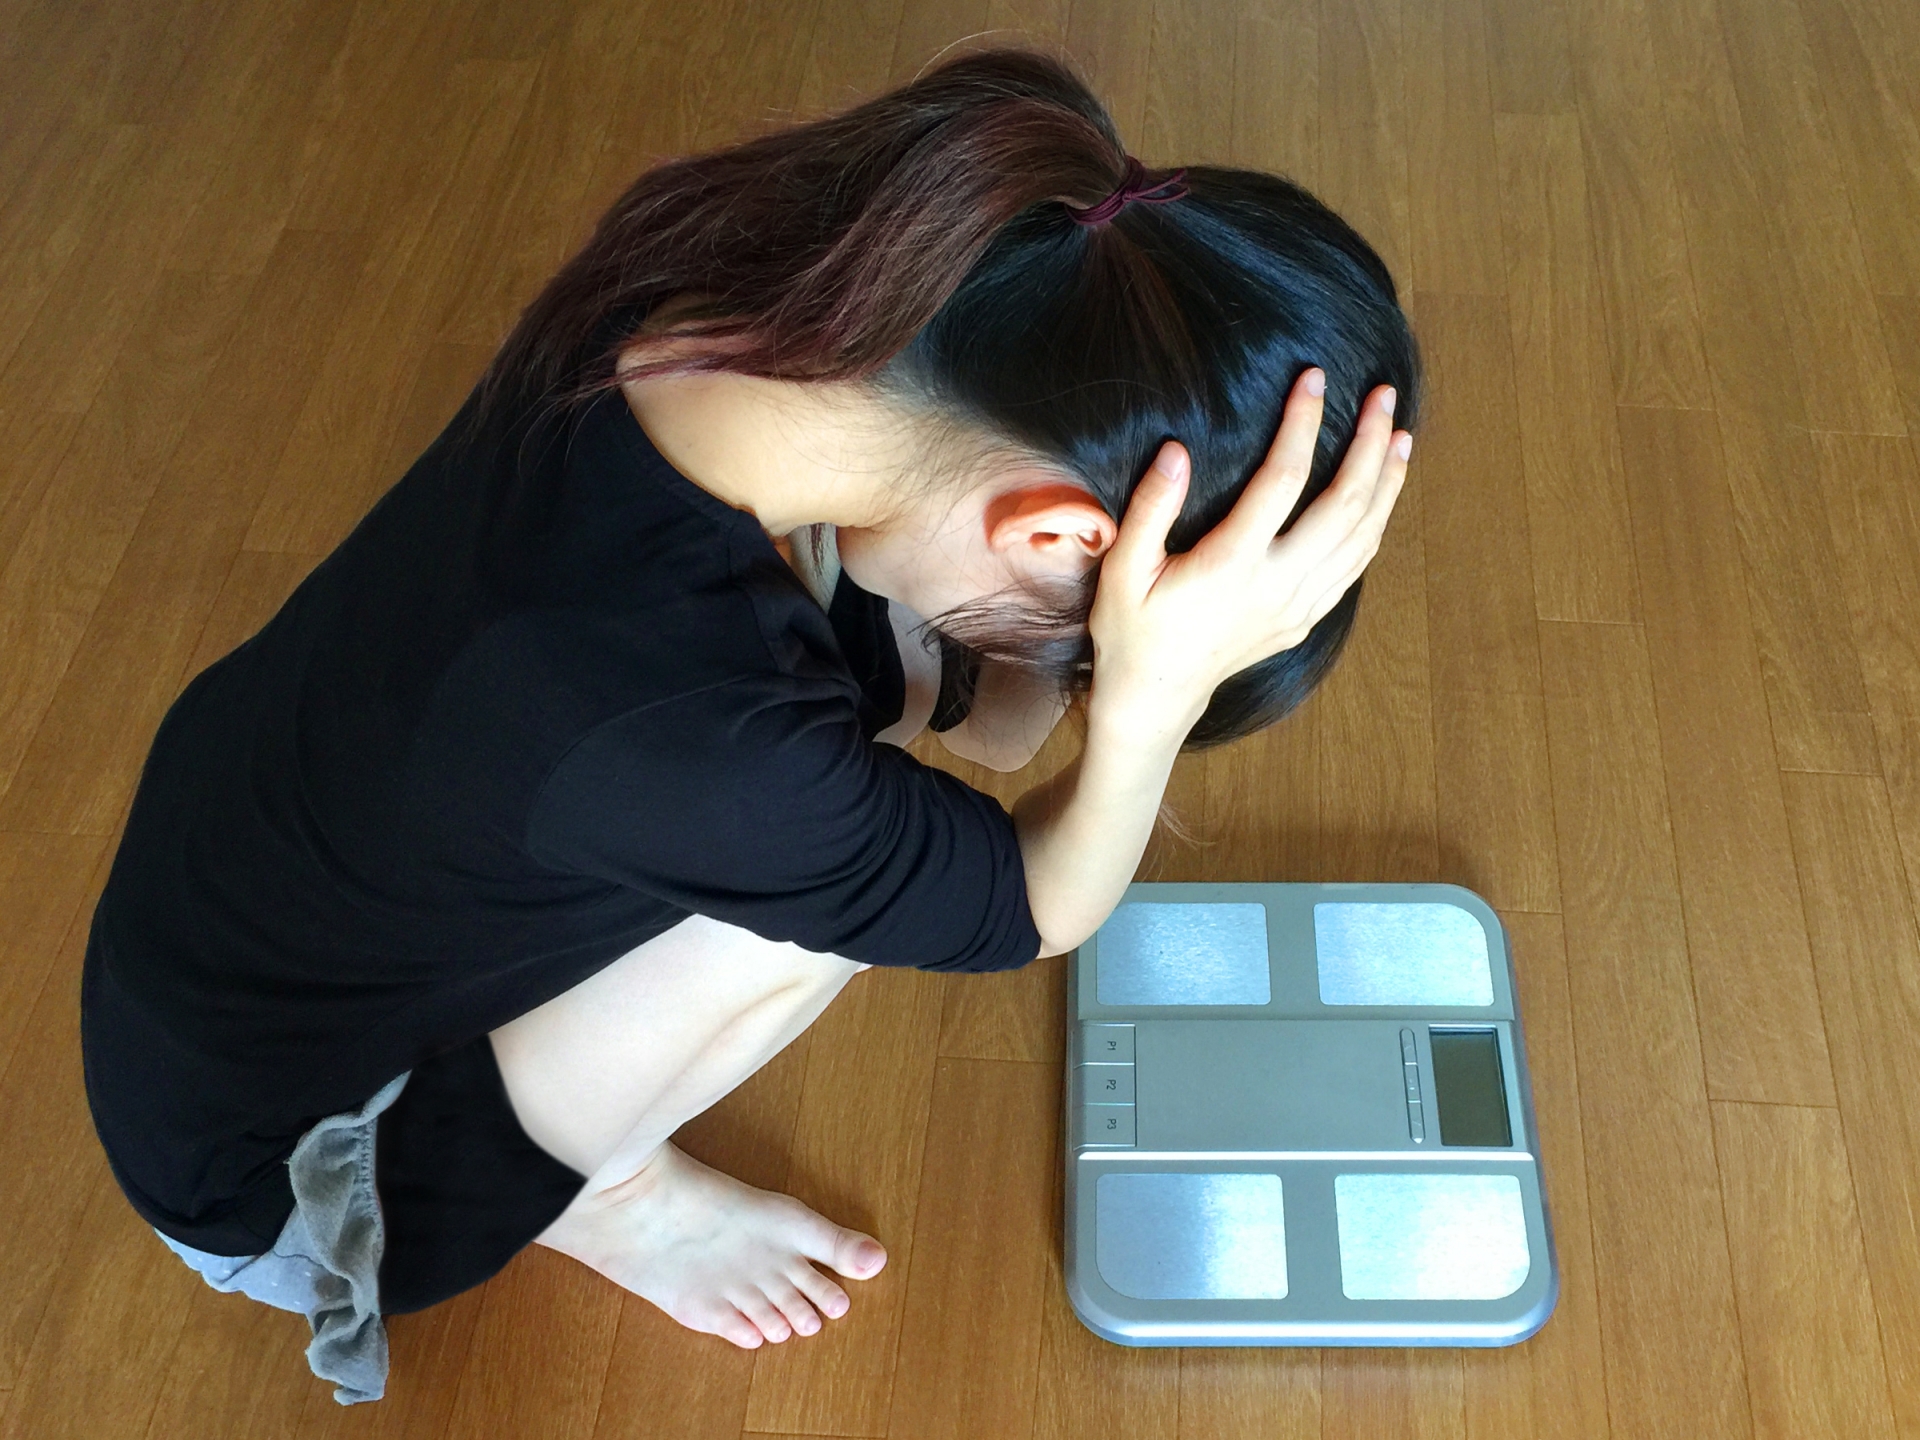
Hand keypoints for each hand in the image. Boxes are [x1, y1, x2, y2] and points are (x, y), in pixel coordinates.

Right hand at [1087, 367, 1410, 727]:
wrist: (1156, 696)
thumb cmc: (1132, 630)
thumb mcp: (1123, 570)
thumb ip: (1149, 509)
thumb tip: (1176, 451)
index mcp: (1231, 565)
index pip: (1282, 481)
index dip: (1301, 425)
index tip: (1312, 379)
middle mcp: (1276, 585)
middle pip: (1344, 505)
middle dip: (1368, 444)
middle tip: (1382, 395)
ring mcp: (1298, 606)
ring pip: (1362, 537)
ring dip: (1386, 483)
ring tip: (1399, 436)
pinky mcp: (1305, 619)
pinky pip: (1354, 566)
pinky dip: (1376, 525)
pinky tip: (1381, 497)